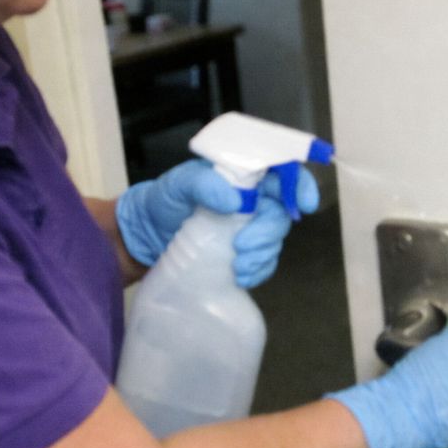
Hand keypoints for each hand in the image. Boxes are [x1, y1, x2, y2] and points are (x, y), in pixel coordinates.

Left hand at [115, 159, 318, 287]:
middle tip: (243, 246)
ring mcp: (247, 226)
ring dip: (263, 254)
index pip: (281, 171)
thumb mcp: (176, 187)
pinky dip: (258, 270)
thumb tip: (234, 200)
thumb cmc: (160, 203)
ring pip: (274, 238)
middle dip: (269, 231)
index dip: (299, 184)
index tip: (303, 205)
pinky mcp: (242, 251)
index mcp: (240, 174)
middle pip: (281, 210)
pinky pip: (264, 260)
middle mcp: (250, 198)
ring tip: (239, 267)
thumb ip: (201, 184)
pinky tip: (241, 276)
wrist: (143, 238)